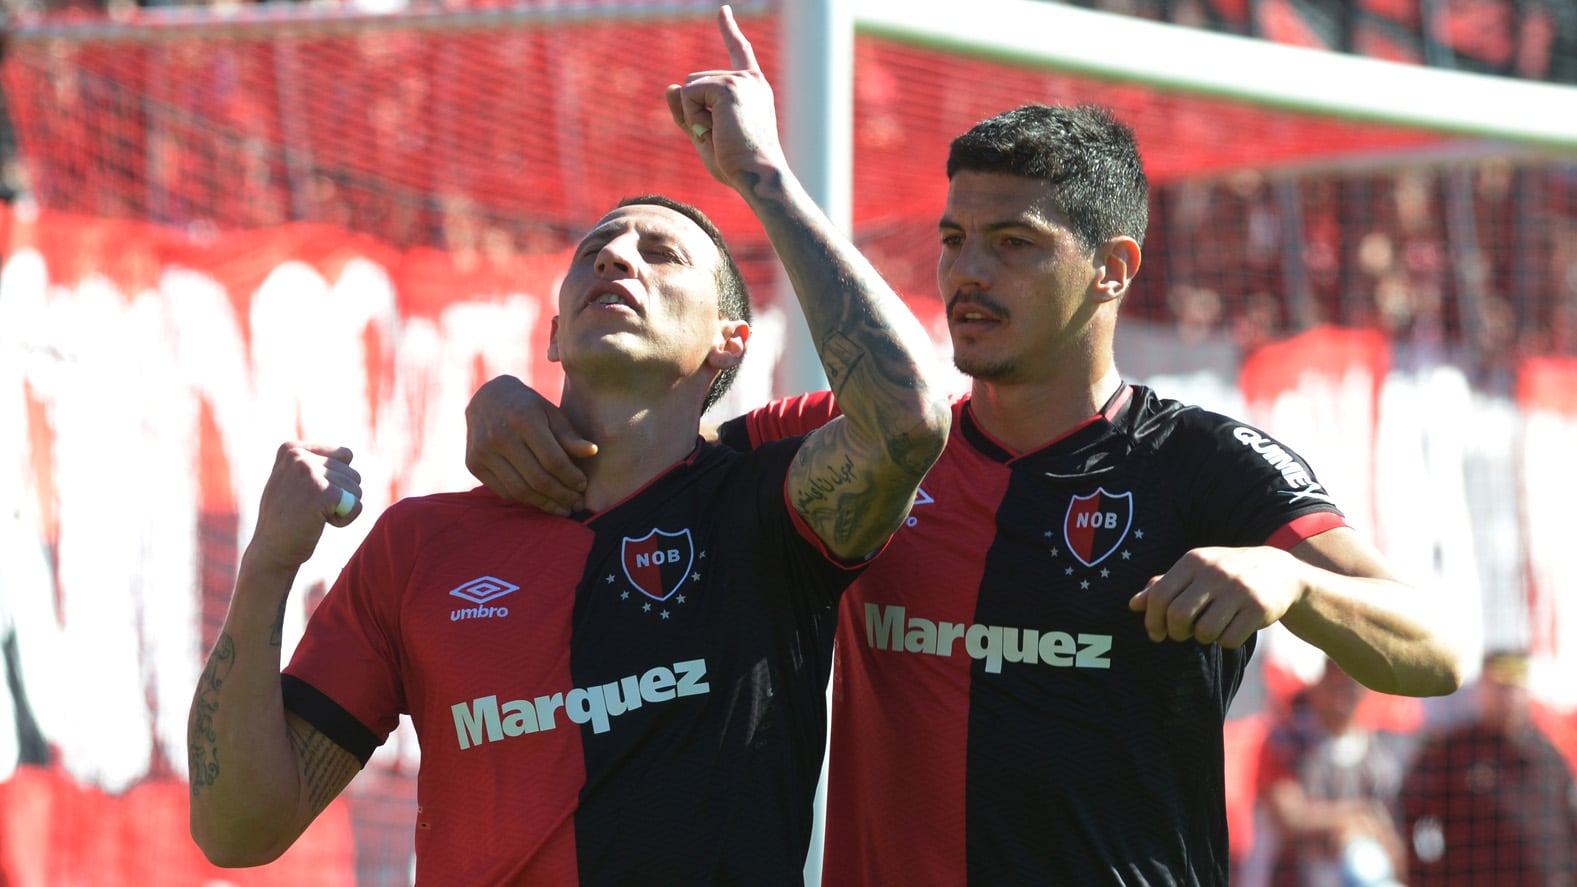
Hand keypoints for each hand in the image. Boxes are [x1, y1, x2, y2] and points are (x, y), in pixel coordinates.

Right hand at [247, 442, 361, 574]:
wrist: (270, 551)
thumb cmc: (285, 518)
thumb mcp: (290, 480)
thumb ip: (312, 462)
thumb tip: (348, 454)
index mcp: (291, 449)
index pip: (345, 455)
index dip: (336, 480)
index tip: (308, 494)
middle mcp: (299, 456)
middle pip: (353, 473)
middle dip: (340, 496)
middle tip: (309, 510)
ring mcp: (310, 473)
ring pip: (356, 489)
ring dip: (341, 508)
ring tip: (312, 516)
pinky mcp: (324, 493)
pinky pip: (356, 505)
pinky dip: (345, 519)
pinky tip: (320, 524)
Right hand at [464, 375, 596, 514]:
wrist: (486, 398)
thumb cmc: (527, 406)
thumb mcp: (551, 413)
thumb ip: (569, 435)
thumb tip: (592, 452)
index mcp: (523, 418)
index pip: (553, 460)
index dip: (571, 477)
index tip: (583, 485)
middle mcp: (499, 435)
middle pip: (537, 479)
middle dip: (561, 496)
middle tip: (576, 504)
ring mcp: (482, 451)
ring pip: (519, 490)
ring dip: (544, 504)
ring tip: (562, 508)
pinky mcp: (473, 463)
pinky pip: (503, 491)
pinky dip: (525, 499)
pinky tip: (540, 500)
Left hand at [666, 5, 787, 190]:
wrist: (757, 175)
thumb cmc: (737, 164)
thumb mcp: (706, 135)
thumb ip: (687, 112)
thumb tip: (670, 86)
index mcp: (753, 88)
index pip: (739, 51)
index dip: (728, 29)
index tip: (723, 11)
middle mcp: (749, 79)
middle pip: (694, 81)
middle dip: (693, 111)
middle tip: (718, 138)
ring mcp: (740, 80)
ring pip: (688, 87)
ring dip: (693, 115)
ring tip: (718, 136)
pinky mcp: (728, 86)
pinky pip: (688, 94)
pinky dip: (692, 116)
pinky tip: (713, 131)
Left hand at [1128, 546, 1308, 647]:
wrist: (1280, 571)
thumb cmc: (1226, 575)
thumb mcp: (1195, 571)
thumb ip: (1164, 585)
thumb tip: (1133, 604)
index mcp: (1193, 561)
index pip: (1159, 595)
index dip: (1152, 620)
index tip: (1156, 633)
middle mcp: (1214, 572)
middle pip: (1178, 615)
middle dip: (1176, 632)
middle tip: (1182, 634)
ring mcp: (1238, 589)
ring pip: (1204, 631)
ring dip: (1202, 638)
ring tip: (1209, 629)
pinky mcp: (1258, 608)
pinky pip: (1229, 639)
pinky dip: (1225, 641)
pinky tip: (1231, 629)